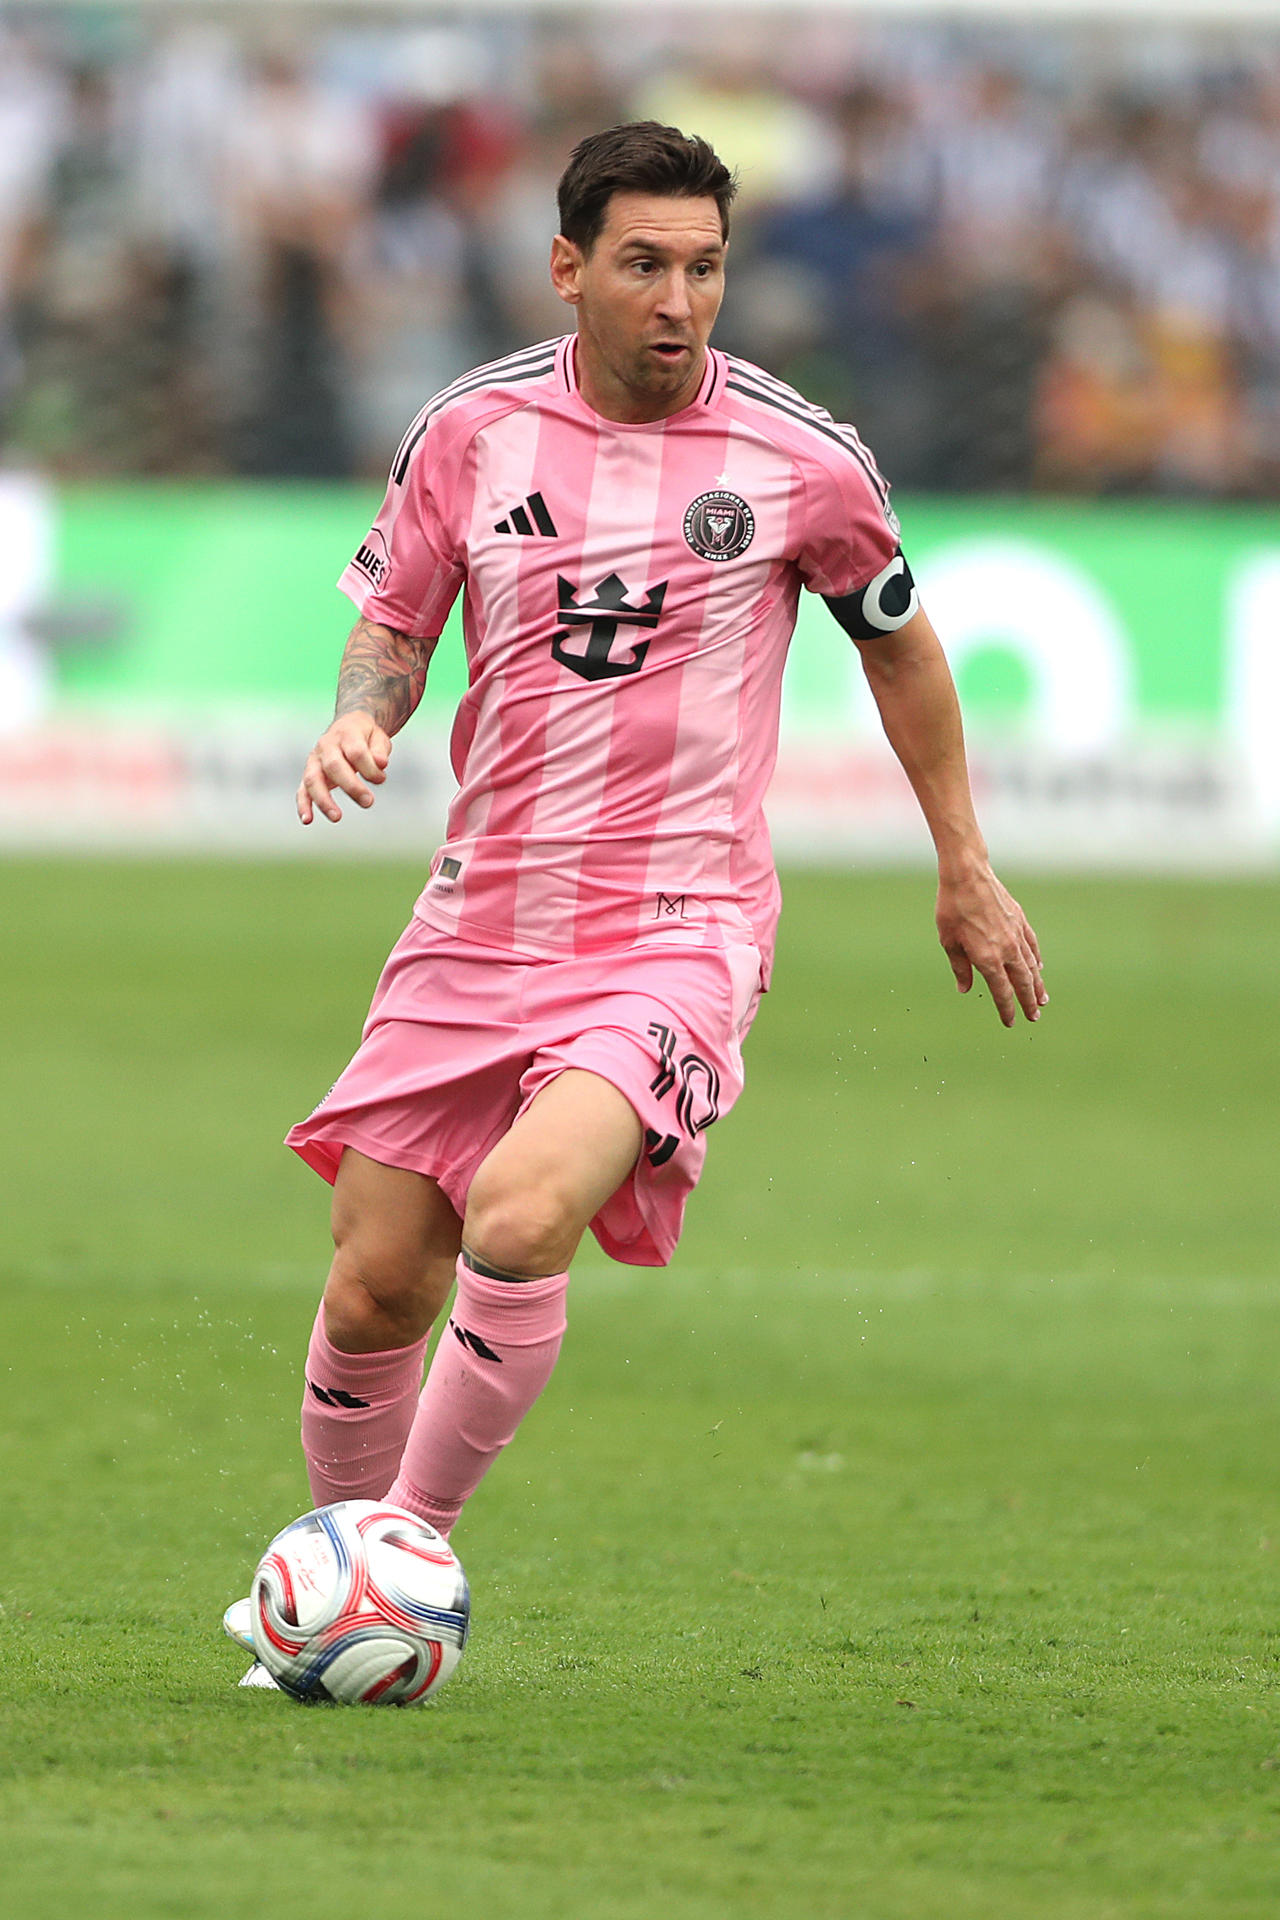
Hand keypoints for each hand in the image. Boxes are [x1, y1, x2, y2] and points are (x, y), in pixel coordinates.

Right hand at [296, 712, 391, 823]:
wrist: (348, 726)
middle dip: (351, 786)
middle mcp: (326, 746)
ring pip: (313, 779)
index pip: (356, 752)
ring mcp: (315, 760)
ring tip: (337, 817)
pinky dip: (303, 805)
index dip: (370, 768)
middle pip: (334, 766)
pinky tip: (308, 820)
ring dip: (324, 800)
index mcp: (346, 733)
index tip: (381, 779)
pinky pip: (302, 790)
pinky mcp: (309, 774)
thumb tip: (381, 763)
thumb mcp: (378, 737)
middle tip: (368, 802)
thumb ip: (379, 751)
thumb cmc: (365, 737)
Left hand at [936, 863, 1046, 1026]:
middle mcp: (1007, 949)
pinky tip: (1039, 967)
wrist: (968, 875)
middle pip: (1022, 983)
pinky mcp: (1020, 921)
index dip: (1007, 1009)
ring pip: (1031, 966)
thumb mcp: (949, 942)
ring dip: (1038, 984)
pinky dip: (1036, 959)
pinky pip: (1032, 945)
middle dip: (1028, 1002)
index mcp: (987, 958)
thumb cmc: (952, 908)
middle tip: (1034, 1016)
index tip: (1011, 1022)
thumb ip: (960, 968)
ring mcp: (1016, 934)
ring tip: (1043, 999)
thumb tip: (965, 989)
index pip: (1001, 992)